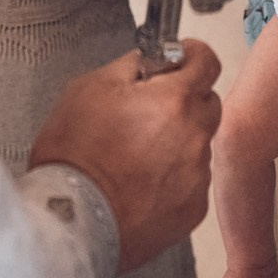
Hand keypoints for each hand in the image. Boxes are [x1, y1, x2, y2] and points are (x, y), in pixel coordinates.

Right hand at [29, 42, 222, 272]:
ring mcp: (197, 175)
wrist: (70, 220)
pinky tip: (141, 183)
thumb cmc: (73, 157)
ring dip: (178, 143)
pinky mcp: (193, 208)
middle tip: (149, 112)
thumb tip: (147, 61)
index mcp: (173, 100)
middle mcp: (194, 136)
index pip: (206, 61)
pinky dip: (174, 178)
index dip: (191, 56)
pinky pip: (192, 181)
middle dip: (184, 101)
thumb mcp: (88, 88)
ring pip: (198, 145)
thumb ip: (129, 66)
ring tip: (137, 156)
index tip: (179, 61)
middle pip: (207, 103)